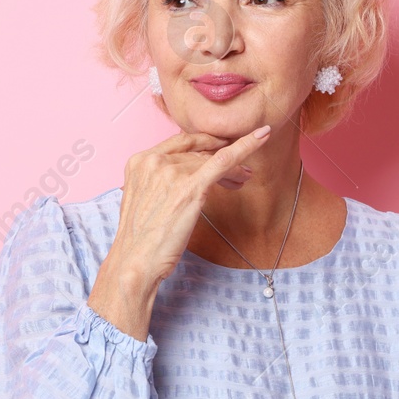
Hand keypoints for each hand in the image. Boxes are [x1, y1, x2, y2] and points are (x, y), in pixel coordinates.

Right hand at [85, 126, 267, 341]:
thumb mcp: (143, 200)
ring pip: (212, 160)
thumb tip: (184, 177)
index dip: (203, 143)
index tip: (219, 144)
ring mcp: (171, 171)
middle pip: (197, 153)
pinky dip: (246, 146)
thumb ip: (159, 182)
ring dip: (233, 168)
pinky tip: (262, 137)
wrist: (136, 262)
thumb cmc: (140, 241)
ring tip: (243, 179)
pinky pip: (224, 160)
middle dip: (220, 159)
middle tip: (238, 171)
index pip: (178, 143)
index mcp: (139, 161)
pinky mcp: (190, 186)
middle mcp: (153, 160)